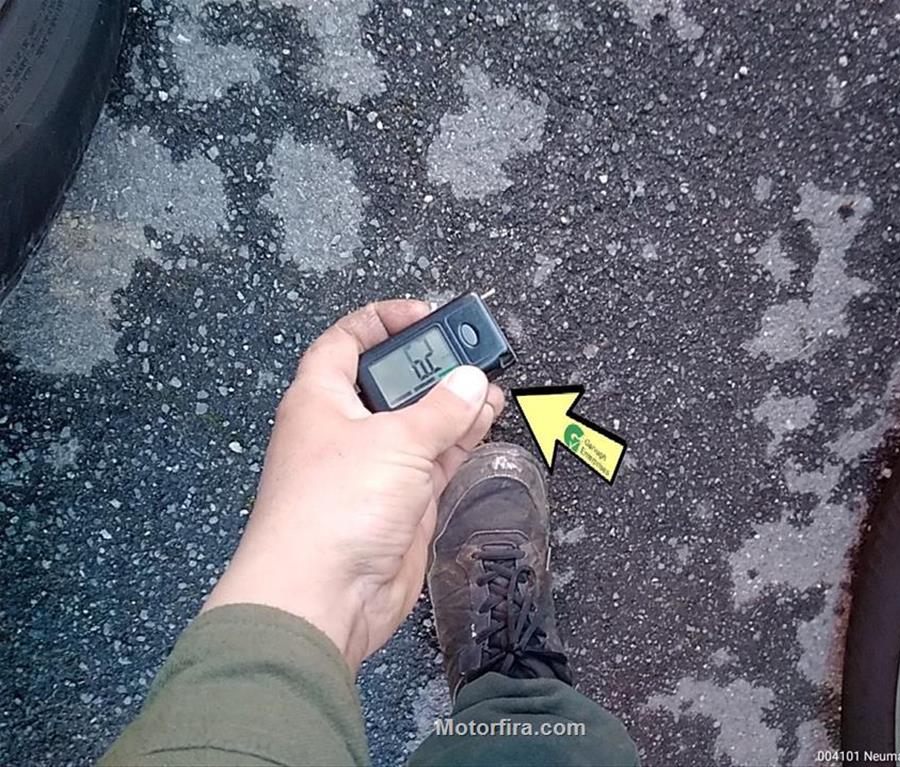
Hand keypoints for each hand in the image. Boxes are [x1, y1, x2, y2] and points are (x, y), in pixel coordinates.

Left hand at [201, 300, 504, 670]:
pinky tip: (485, 419)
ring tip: (491, 382)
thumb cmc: (333, 510)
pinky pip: (435, 459)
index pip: (346, 342)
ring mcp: (374, 467)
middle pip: (390, 382)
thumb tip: (470, 381)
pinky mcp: (401, 501)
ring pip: (420, 421)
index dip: (382, 321)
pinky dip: (460, 439)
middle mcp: (345, 430)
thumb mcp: (394, 442)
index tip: (425, 315)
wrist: (325, 597)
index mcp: (321, 399)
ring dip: (454, 402)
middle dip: (430, 365)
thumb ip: (440, 409)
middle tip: (471, 351)